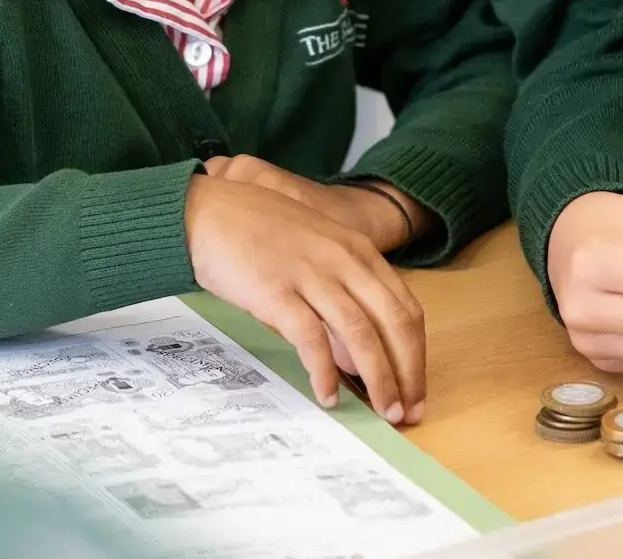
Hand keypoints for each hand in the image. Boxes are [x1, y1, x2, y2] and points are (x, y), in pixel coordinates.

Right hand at [184, 171, 426, 423]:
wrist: (206, 210)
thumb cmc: (256, 232)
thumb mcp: (314, 252)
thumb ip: (340, 294)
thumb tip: (355, 355)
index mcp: (357, 251)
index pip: (406, 308)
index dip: (416, 354)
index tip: (416, 389)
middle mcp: (342, 260)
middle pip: (394, 323)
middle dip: (407, 373)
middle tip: (408, 411)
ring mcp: (310, 274)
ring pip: (361, 332)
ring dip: (378, 377)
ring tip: (383, 411)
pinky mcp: (276, 291)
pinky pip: (311, 337)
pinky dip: (324, 371)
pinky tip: (327, 395)